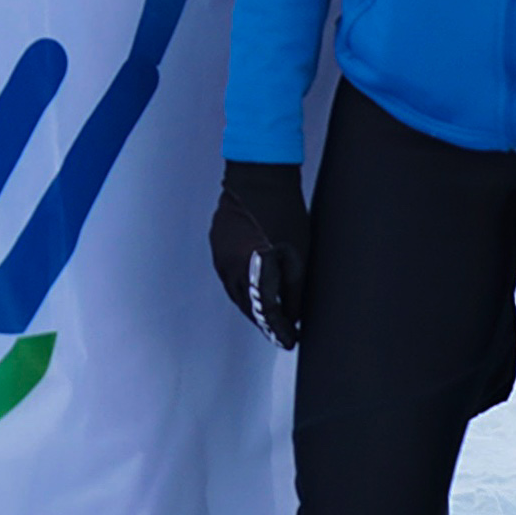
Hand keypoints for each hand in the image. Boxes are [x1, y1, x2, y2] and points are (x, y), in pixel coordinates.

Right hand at [207, 160, 312, 347]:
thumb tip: (294, 314)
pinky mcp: (216, 244)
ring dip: (251, 306)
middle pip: (246, 307)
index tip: (290, 341)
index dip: (279, 330)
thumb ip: (295, 288)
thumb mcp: (298, 252)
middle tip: (281, 332)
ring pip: (235, 293)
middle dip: (264, 322)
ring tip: (270, 315)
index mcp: (251, 269)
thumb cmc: (283, 208)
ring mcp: (219, 255)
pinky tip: (253, 288)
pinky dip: (242, 287)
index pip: (265, 312)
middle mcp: (229, 267)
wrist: (259, 174)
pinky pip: (228, 275)